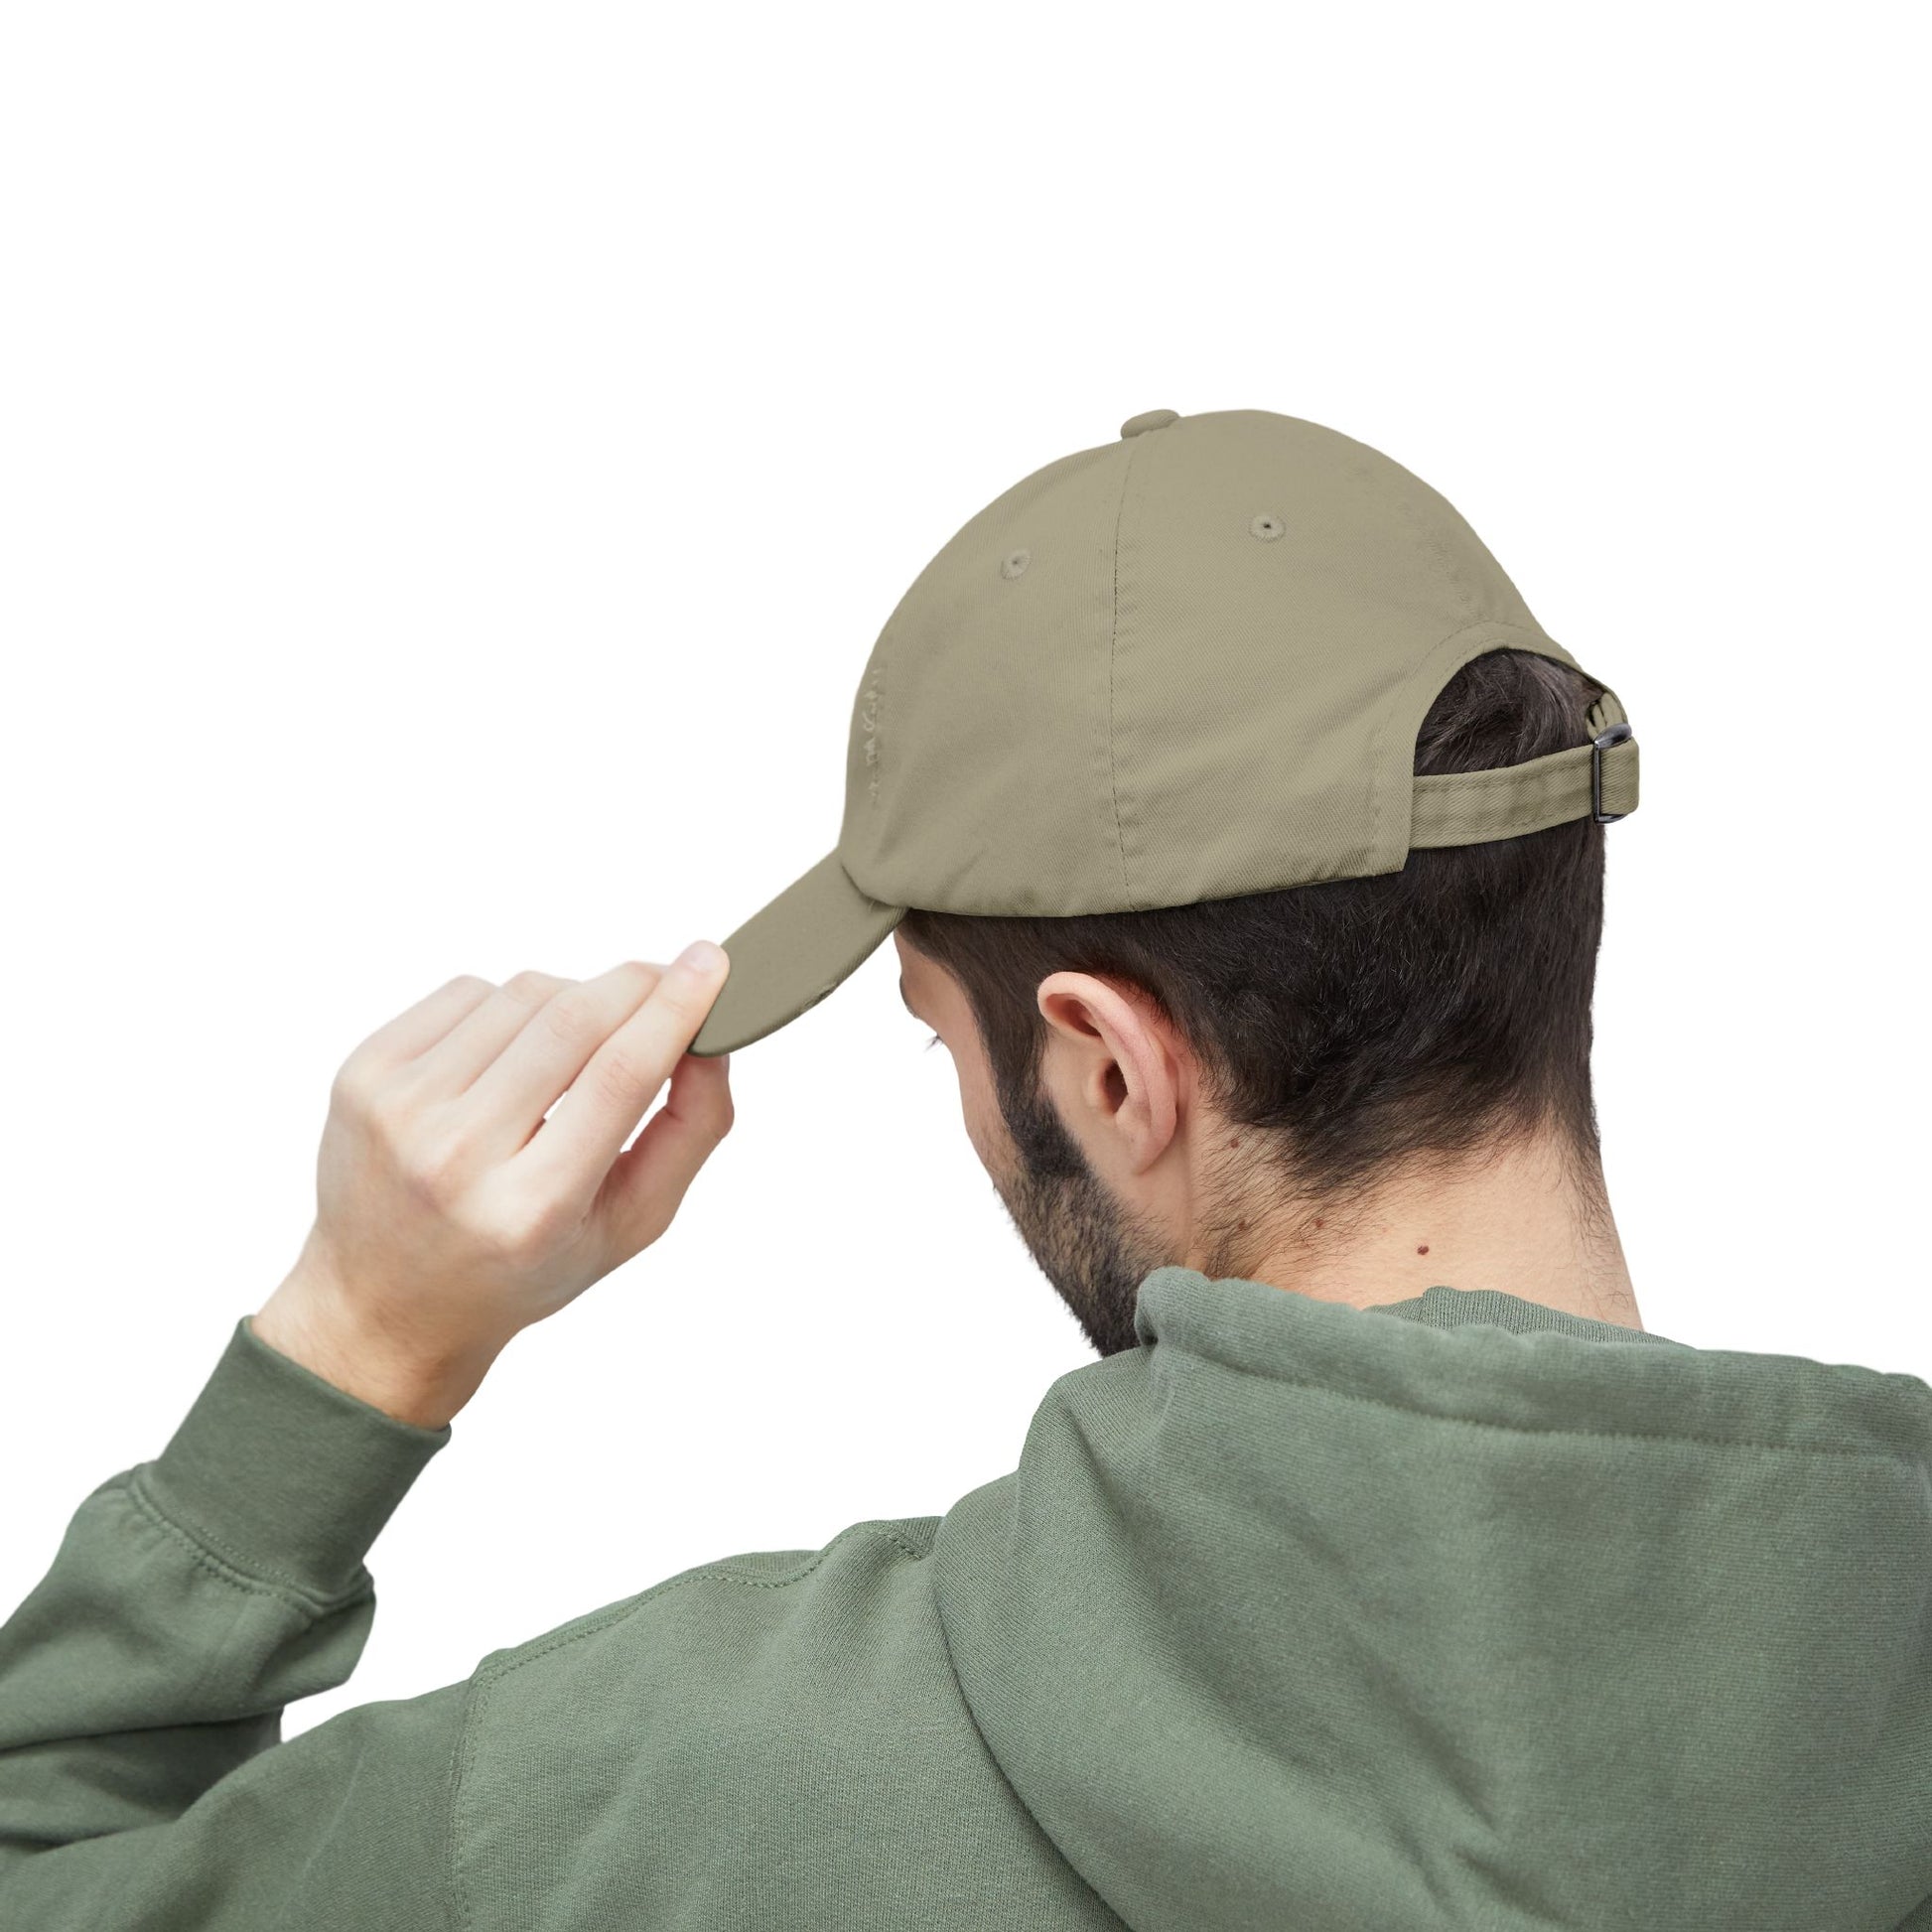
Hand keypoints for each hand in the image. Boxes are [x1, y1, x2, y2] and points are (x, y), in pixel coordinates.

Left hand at [251, 944, 732, 1426]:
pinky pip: (468, 992)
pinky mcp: (364, 1072)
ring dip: (574, 999)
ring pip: (523, 993)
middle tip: (670, 981)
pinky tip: (514, 1054)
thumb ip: (690, 1131)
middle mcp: (455, 1156)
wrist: (384, 1299)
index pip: (619, 1076)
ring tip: (577, 1048)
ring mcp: (399, 1109)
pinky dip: (511, 1005)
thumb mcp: (629, 1224)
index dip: (675, 1008)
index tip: (712, 962)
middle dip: (636, 985)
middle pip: (573, 1020)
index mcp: (530, 1209)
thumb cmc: (522, 1264)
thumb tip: (712, 1036)